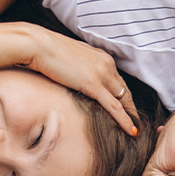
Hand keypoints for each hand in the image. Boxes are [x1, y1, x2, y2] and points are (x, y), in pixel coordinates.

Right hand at [21, 25, 138, 134]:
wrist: (37, 44)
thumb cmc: (46, 50)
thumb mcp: (70, 58)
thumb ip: (80, 67)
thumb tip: (76, 77)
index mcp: (101, 57)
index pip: (118, 81)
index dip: (124, 97)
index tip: (127, 109)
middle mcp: (106, 64)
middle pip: (125, 91)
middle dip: (132, 109)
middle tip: (136, 123)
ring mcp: (102, 74)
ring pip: (123, 99)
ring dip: (131, 117)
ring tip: (136, 131)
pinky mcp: (93, 84)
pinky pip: (114, 107)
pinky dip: (125, 120)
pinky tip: (131, 131)